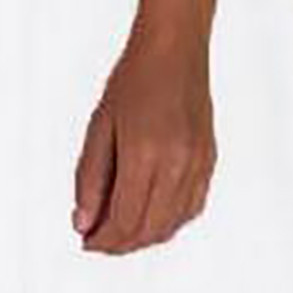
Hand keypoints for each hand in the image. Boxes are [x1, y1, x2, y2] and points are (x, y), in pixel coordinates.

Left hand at [71, 26, 216, 253]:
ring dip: (144, 236)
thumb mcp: (99, 125)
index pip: (125, 219)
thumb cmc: (133, 79)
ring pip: (172, 224)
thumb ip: (90, 178)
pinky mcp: (209, 161)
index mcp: (145, 153)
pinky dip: (169, 221)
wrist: (174, 49)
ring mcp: (198, 164)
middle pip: (149, 229)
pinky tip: (149, 215)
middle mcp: (177, 164)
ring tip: (119, 230)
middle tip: (97, 239)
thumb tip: (83, 222)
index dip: (104, 240)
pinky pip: (191, 208)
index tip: (86, 241)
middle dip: (120, 243)